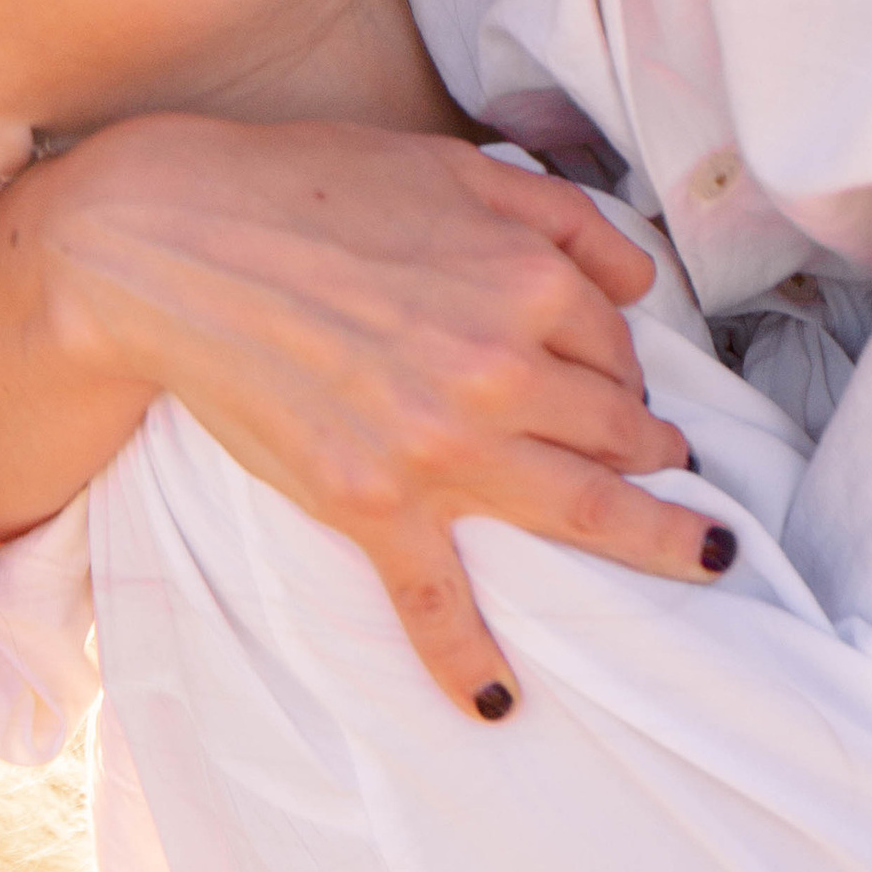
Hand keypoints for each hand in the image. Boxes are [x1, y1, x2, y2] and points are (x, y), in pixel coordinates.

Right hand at [0, 115, 716, 715]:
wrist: (172, 242)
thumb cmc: (308, 189)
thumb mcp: (454, 169)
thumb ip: (562, 219)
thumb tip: (640, 283)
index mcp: (529, 284)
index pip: (615, 344)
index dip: (623, 364)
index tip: (617, 381)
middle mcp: (503, 371)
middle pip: (620, 431)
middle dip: (660, 453)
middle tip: (679, 467)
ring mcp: (441, 449)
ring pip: (581, 511)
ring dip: (656, 540)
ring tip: (700, 558)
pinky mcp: (372, 506)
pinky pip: (435, 602)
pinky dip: (468, 660)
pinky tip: (497, 703)